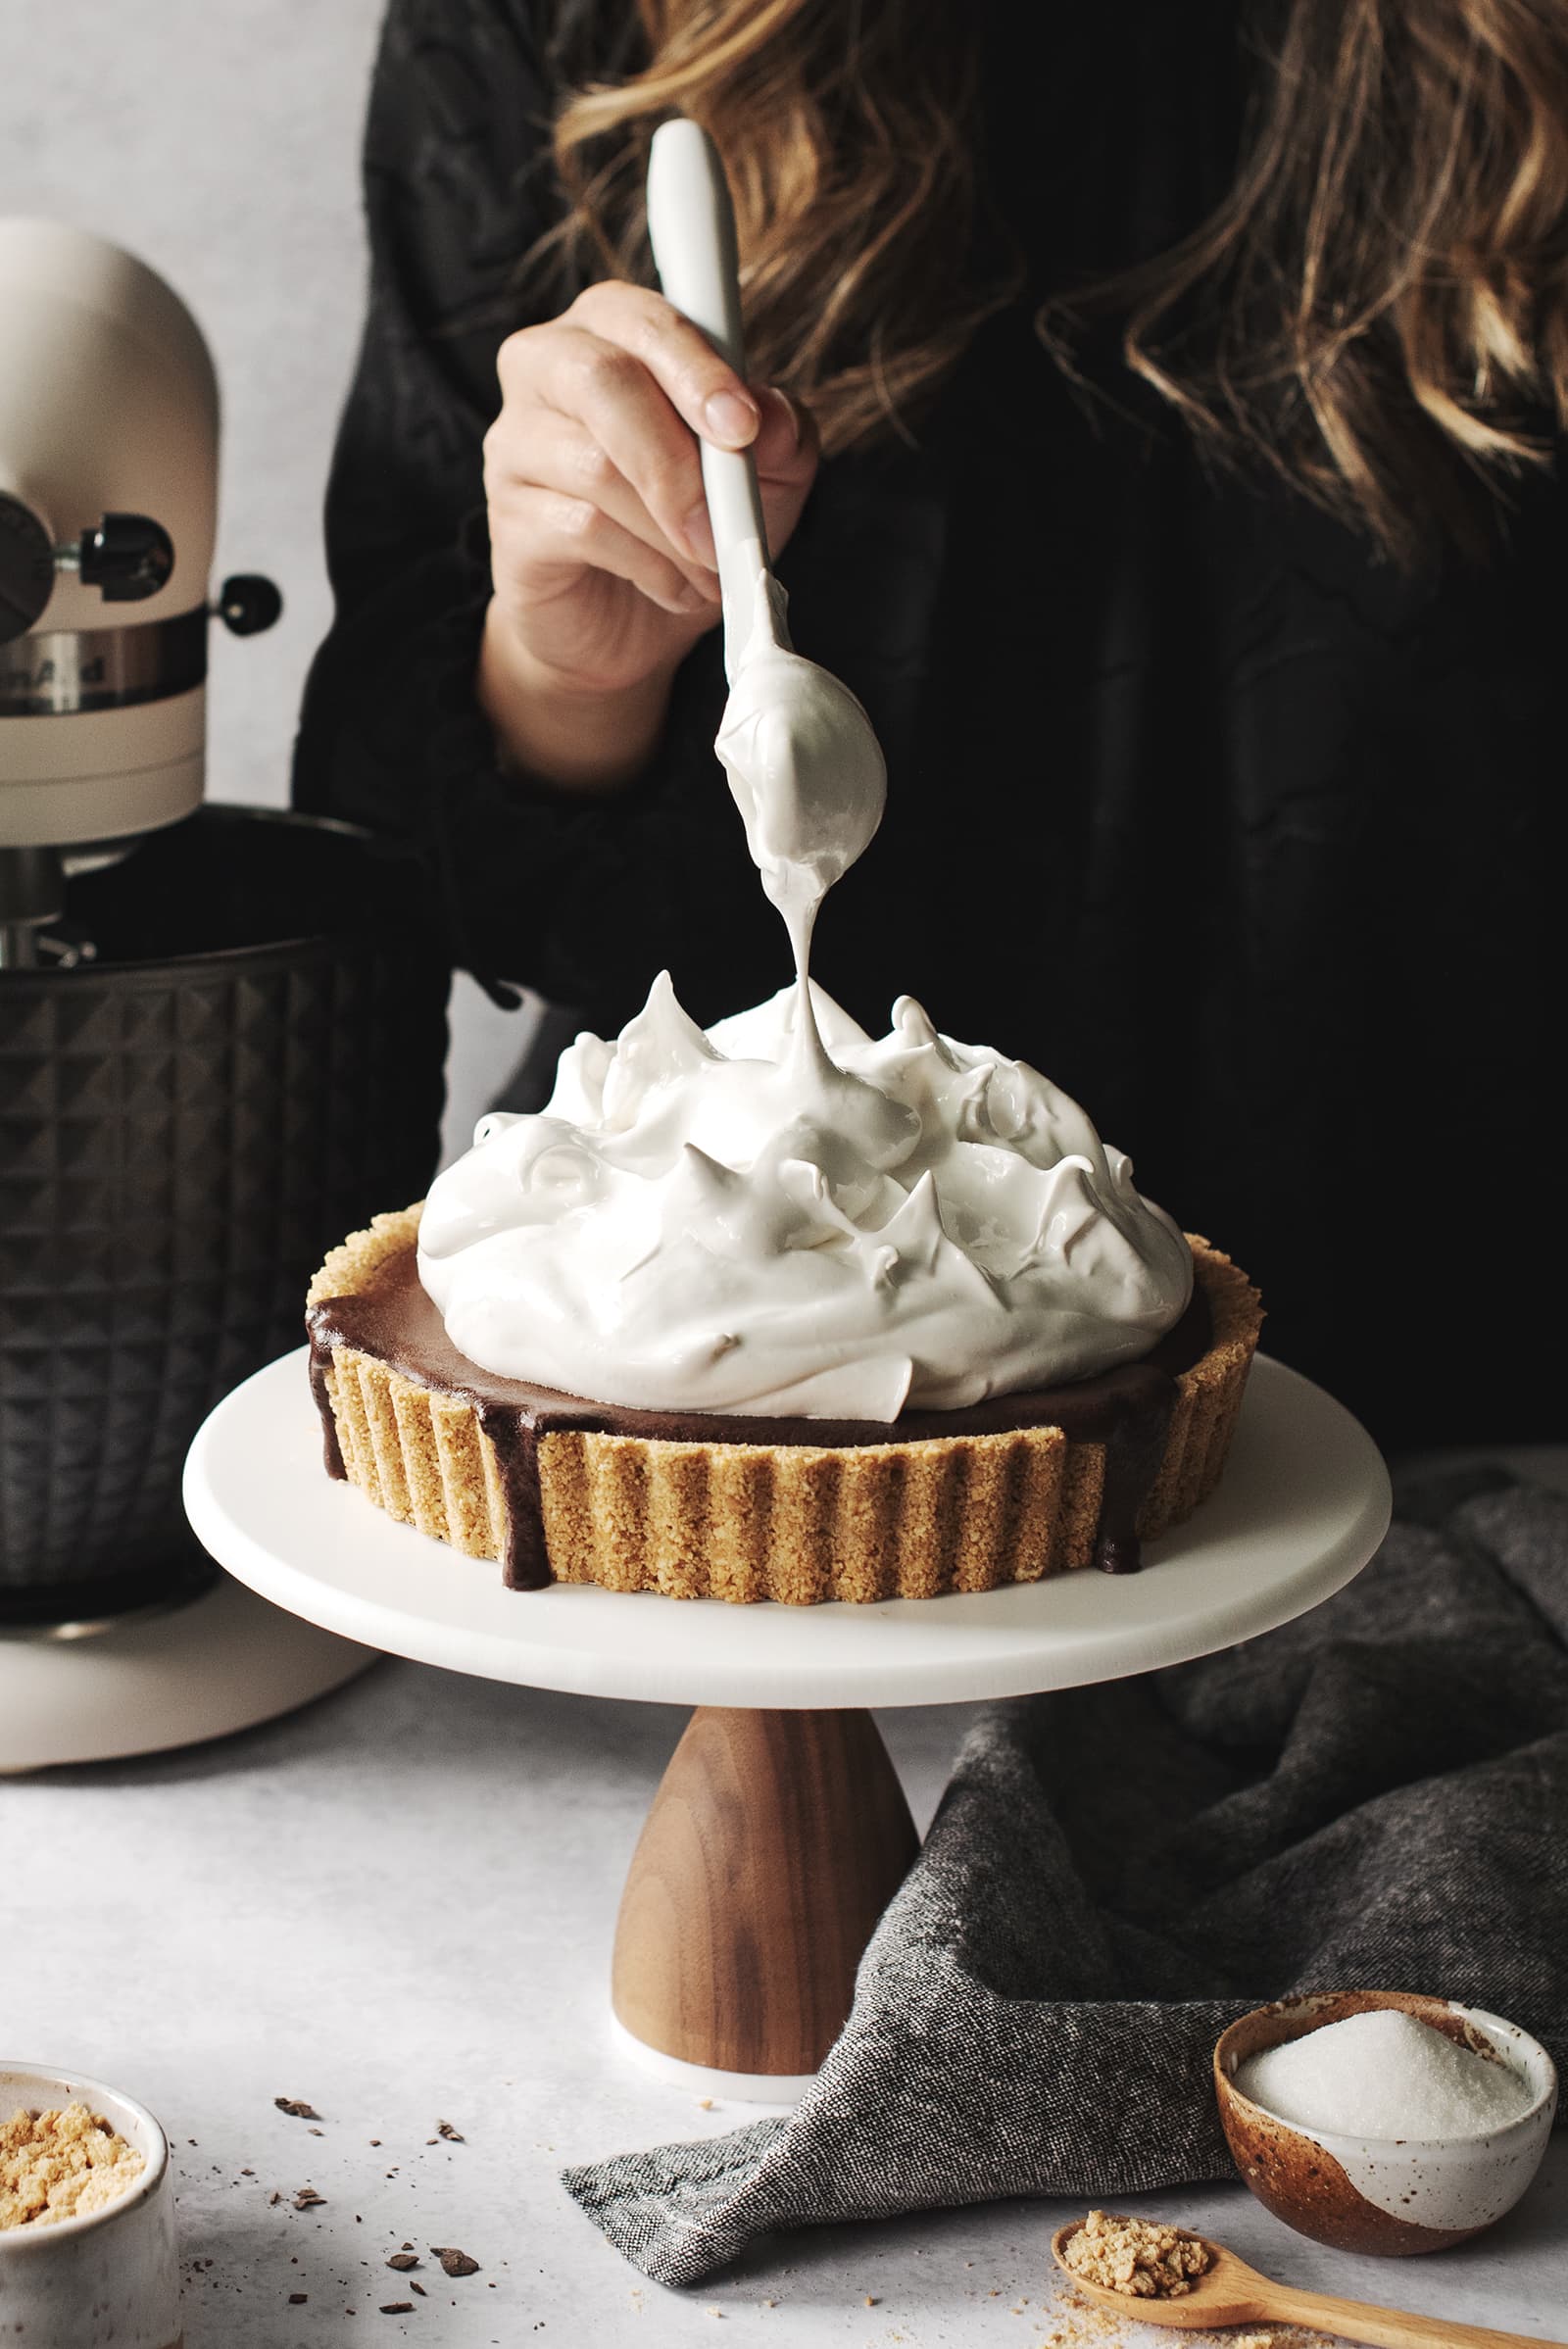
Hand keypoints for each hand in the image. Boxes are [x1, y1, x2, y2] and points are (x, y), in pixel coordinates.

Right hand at [482, 281, 819, 719]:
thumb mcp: (766, 475)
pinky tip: (675, 588)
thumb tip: (773, 418)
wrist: (637, 625)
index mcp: (611, 331)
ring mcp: (515, 443)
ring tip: (712, 568)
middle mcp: (547, 368)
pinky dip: (648, 565)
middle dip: (677, 456)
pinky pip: (580, 528)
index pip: (644, 321)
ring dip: (672, 529)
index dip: (696, 368)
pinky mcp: (509, 519)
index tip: (744, 426)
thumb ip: (780, 433)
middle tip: (726, 520)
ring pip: (595, 466)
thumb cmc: (695, 525)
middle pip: (602, 379)